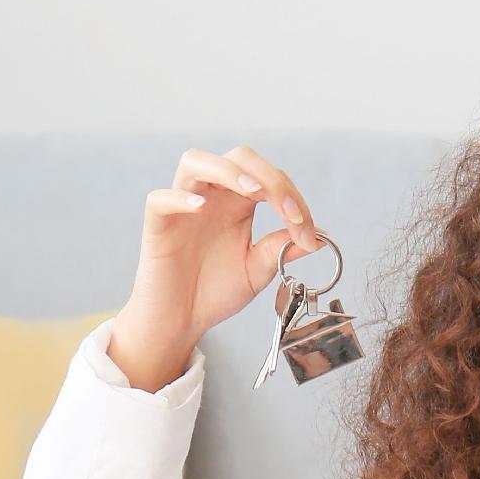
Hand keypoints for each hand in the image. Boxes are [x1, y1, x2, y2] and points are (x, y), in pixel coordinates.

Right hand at [109, 143, 334, 389]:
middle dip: (269, 177)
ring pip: (196, 161)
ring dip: (228, 170)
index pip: (268, 178)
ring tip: (252, 191)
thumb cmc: (215, 291)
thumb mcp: (257, 270)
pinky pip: (161, 198)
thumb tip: (321, 238)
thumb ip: (282, 249)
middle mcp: (212, 195)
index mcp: (238, 203)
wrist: (182, 321)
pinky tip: (201, 208)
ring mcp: (182, 206)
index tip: (309, 234)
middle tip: (289, 211)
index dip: (292, 198)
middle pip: (238, 157)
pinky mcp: (158, 225)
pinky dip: (180, 198)